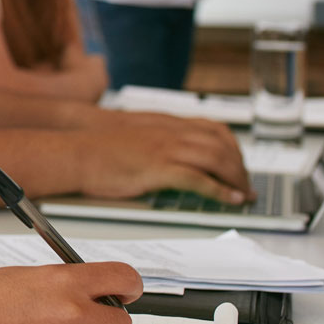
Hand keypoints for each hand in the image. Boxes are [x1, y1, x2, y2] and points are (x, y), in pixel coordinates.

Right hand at [0, 264, 142, 323]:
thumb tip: (93, 291)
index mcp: (63, 282)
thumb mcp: (22, 277)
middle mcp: (72, 315)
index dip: (128, 286)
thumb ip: (64, 282)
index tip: (126, 291)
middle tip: (86, 317)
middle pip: (122, 321)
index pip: (124, 279)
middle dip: (107, 319)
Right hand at [75, 114, 253, 203]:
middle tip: (246, 185)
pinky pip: (199, 178)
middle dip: (240, 167)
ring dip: (235, 179)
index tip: (239, 164)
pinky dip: (219, 190)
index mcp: (166, 123)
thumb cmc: (98, 148)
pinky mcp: (159, 168)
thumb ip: (157, 139)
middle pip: (221, 145)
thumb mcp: (135, 135)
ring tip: (243, 195)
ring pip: (216, 159)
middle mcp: (171, 132)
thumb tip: (173, 154)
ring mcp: (166, 149)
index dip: (233, 147)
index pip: (214, 129)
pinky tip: (229, 200)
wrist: (76, 152)